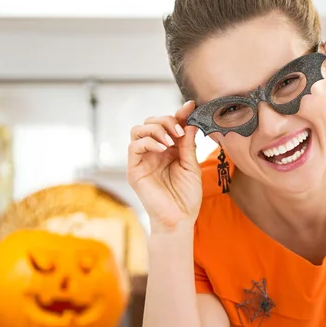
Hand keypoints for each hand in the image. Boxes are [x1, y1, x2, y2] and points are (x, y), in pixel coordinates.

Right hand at [127, 101, 200, 232]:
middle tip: (179, 131)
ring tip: (171, 141)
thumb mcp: (192, 166)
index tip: (190, 106)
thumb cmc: (186, 197)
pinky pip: (133, 146)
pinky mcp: (134, 170)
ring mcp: (142, 160)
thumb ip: (188, 143)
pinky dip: (148, 142)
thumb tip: (190, 119)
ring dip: (156, 129)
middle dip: (166, 120)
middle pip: (150, 122)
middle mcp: (153, 152)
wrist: (180, 220)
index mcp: (168, 150)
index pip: (168, 125)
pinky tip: (162, 149)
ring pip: (138, 130)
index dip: (178, 114)